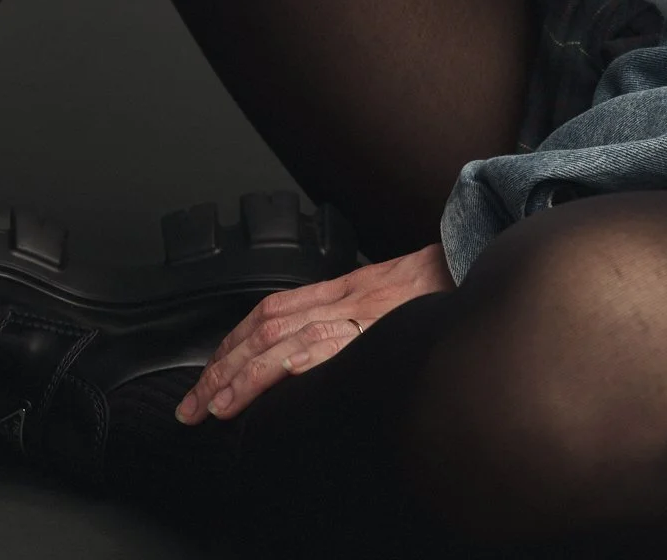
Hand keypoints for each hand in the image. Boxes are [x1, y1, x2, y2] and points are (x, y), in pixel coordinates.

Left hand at [174, 241, 454, 425]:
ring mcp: (356, 313)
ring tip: (215, 406)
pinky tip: (270, 385)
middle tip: (193, 404)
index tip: (210, 372)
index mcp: (340, 289)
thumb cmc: (437, 283)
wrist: (473, 260)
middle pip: (264, 328)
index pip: (269, 312)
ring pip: (284, 339)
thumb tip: (321, 349)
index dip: (233, 342)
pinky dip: (292, 365)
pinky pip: (326, 345)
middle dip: (223, 367)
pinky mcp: (375, 328)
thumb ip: (353, 313)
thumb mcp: (386, 294)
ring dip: (244, 375)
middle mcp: (340, 298)